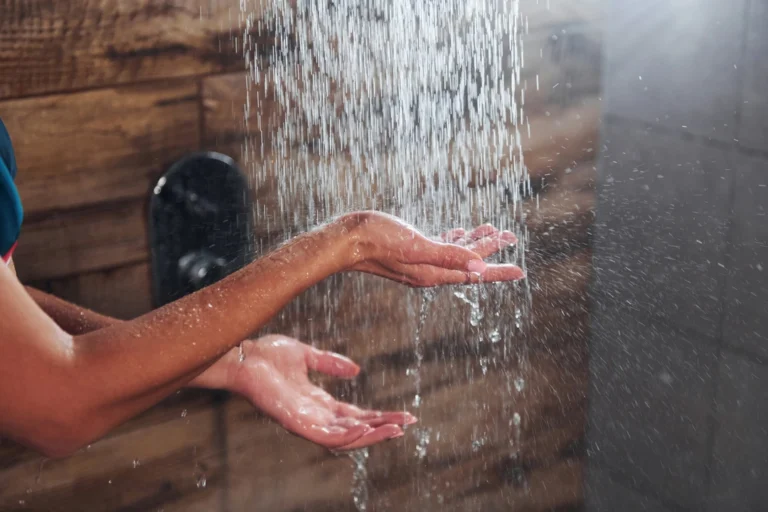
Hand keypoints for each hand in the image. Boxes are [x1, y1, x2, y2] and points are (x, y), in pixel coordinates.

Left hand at [229, 335, 415, 450]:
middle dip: (383, 427)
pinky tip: (366, 429)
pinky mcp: (296, 423)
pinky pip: (326, 437)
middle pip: (356, 428)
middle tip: (409, 423)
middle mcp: (314, 416)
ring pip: (346, 438)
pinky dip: (348, 436)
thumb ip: (330, 362)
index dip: (380, 416)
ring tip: (396, 430)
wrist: (243, 355)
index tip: (404, 414)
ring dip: (372, 435)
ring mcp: (306, 422)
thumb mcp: (306, 355)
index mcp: (318, 402)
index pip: (355, 415)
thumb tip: (356, 369)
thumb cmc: (267, 355)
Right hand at [336, 211, 523, 286]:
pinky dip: (453, 240)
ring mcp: (419, 262)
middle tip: (512, 236)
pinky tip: (459, 231)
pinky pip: (439, 247)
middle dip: (490, 250)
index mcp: (433, 273)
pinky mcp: (410, 251)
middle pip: (468, 263)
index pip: (474, 275)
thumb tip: (479, 266)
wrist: (345, 240)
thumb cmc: (378, 240)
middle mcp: (429, 271)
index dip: (498, 271)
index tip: (520, 271)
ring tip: (492, 230)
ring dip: (474, 242)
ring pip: (455, 253)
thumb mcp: (417, 246)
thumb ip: (448, 255)